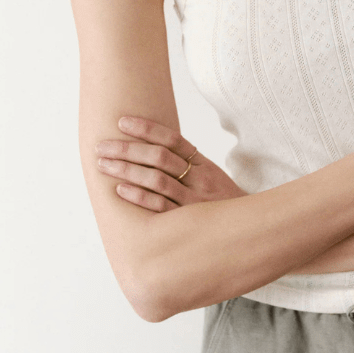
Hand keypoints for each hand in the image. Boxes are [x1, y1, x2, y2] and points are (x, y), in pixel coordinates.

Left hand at [96, 117, 245, 212]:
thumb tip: (153, 147)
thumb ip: (187, 164)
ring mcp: (194, 201)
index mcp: (204, 165)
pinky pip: (160, 207)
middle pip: (159, 157)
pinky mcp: (188, 223)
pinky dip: (139, 197)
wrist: (251, 230)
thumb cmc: (222, 202)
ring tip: (103, 164)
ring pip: (157, 180)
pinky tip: (120, 190)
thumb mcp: (212, 177)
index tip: (121, 122)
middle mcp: (199, 180)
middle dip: (127, 150)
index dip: (147, 129)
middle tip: (102, 146)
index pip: (172, 139)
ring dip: (127, 170)